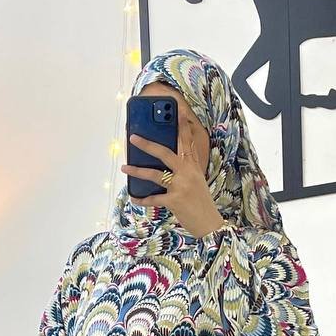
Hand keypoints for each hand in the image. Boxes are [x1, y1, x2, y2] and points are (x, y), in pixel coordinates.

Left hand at [121, 115, 223, 237]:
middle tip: (133, 137)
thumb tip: (165, 164)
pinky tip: (134, 198)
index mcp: (193, 167)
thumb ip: (185, 170)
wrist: (210, 223)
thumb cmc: (201, 203)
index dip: (182, 127)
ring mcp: (181, 186)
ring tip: (125, 168)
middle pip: (165, 153)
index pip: (187, 142)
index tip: (178, 111)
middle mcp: (187, 173)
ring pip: (155, 175)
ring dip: (137, 171)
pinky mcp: (175, 201)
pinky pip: (154, 199)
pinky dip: (142, 199)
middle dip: (148, 145)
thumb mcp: (197, 182)